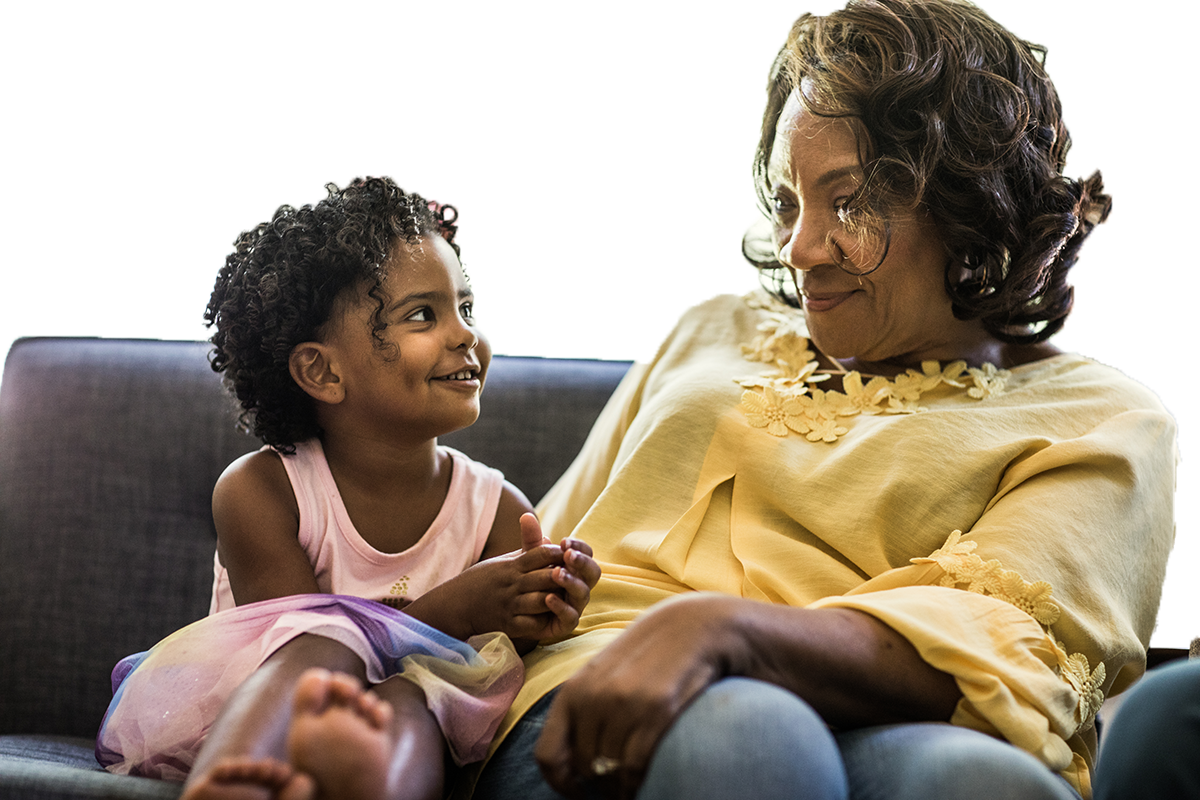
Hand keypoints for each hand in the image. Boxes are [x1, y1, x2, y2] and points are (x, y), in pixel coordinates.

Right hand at [405, 514, 597, 643]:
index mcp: (512, 566)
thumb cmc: (483, 580)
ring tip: (569, 598)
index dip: (557, 552)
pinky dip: (544, 621)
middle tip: (579, 577)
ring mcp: (509, 605)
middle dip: (563, 577)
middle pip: (545, 577)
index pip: (540, 553)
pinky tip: (552, 618)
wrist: (455, 604)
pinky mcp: (507, 624)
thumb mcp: (503, 561)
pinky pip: (530, 624)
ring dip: (557, 599)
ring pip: (541, 601)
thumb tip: (549, 539)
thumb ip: (527, 551)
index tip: (569, 554)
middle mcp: (512, 584)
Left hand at [530, 514, 599, 640]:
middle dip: (582, 563)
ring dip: (572, 583)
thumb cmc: (528, 579)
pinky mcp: (565, 624)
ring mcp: (575, 605)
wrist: (514, 609)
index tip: (565, 541)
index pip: (587, 554)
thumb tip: (525, 515)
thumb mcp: (528, 559)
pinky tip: (549, 598)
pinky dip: (562, 608)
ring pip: (583, 594)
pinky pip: (570, 618)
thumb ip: (530, 540)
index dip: (580, 547)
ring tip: (556, 574)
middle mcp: (579, 585)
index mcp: (575, 568)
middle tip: (568, 555)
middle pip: (593, 573)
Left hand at [534, 594, 737, 798]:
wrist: (690, 628)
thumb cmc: (645, 657)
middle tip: (613, 785)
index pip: (548, 755)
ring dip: (618, 785)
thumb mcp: (602, 676)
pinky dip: (635, 783)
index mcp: (573, 691)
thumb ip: (582, 711)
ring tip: (628, 783)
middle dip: (597, 782)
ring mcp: (625, 704)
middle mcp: (594, 698)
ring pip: (609, 770)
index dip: (560, 783)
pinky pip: (635, 766)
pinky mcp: (656, 710)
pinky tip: (640, 782)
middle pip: (583, 767)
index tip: (577, 792)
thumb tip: (570, 762)